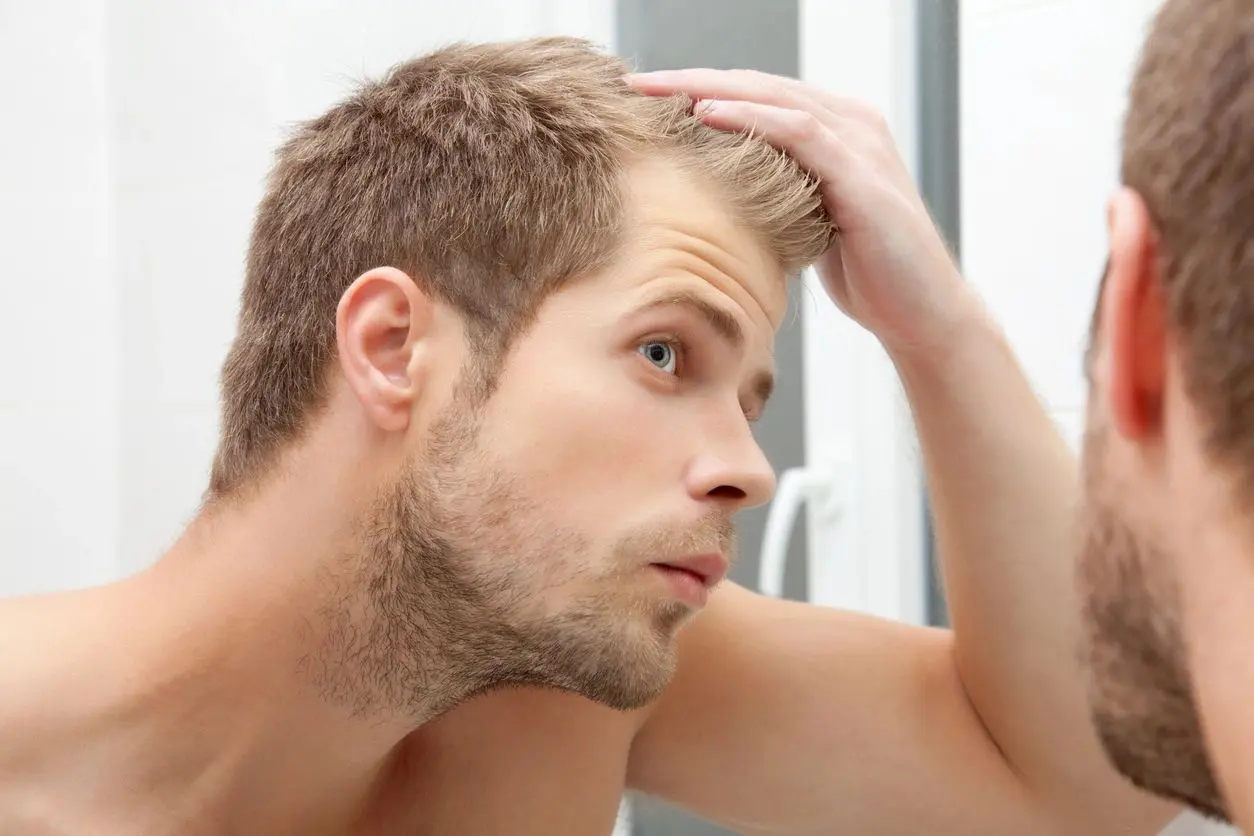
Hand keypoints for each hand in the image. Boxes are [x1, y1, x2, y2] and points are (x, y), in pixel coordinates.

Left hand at [626, 69, 979, 358]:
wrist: (920, 314)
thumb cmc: (868, 275)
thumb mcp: (811, 224)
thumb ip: (782, 196)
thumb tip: (723, 200)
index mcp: (836, 131)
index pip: (756, 97)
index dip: (697, 90)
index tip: (643, 99)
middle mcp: (851, 123)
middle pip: (757, 85)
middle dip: (689, 80)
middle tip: (633, 83)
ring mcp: (859, 143)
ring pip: (772, 97)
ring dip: (707, 89)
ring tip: (654, 91)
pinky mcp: (861, 173)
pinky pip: (798, 132)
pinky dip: (750, 119)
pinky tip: (706, 115)